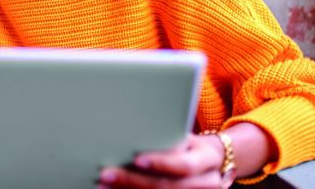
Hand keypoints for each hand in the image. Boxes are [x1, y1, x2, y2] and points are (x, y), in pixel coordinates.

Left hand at [98, 134, 224, 187]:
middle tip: (106, 174)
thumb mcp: (185, 136)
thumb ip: (167, 136)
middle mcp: (207, 182)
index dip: (160, 163)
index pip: (184, 165)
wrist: (210, 164)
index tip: (136, 159)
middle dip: (133, 181)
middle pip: (169, 186)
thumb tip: (129, 130)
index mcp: (207, 160)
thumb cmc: (189, 144)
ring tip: (104, 185)